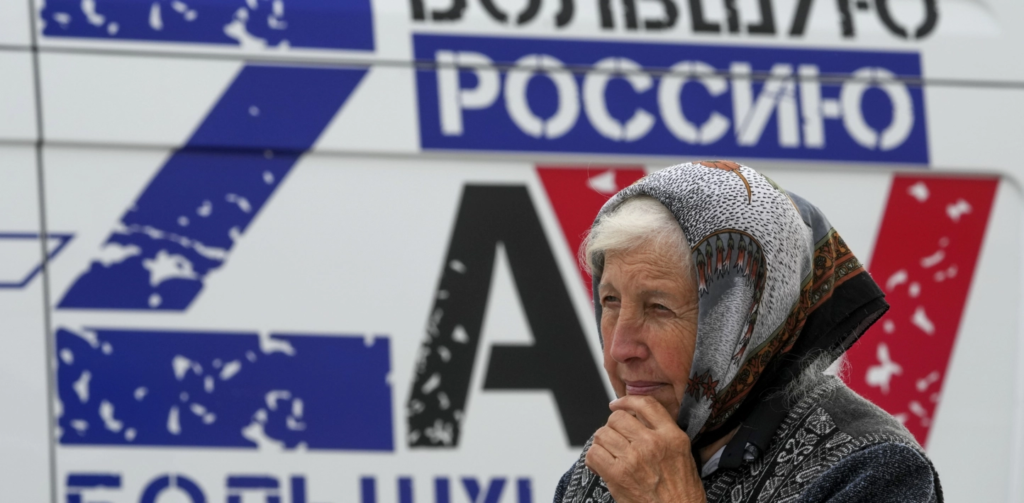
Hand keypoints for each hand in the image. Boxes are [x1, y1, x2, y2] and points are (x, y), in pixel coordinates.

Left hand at [584, 395, 705, 502]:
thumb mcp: (682, 455)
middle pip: (618, 418)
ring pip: (602, 434)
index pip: (645, 405)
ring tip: (608, 454)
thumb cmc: (681, 492)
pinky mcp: (618, 475)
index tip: (616, 405)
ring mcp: (634, 458)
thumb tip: (636, 421)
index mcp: (672, 436)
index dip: (626, 401)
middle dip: (612, 428)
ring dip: (602, 443)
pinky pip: (594, 454)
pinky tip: (601, 466)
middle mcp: (653, 443)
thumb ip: (663, 434)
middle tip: (615, 440)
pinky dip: (593, 459)